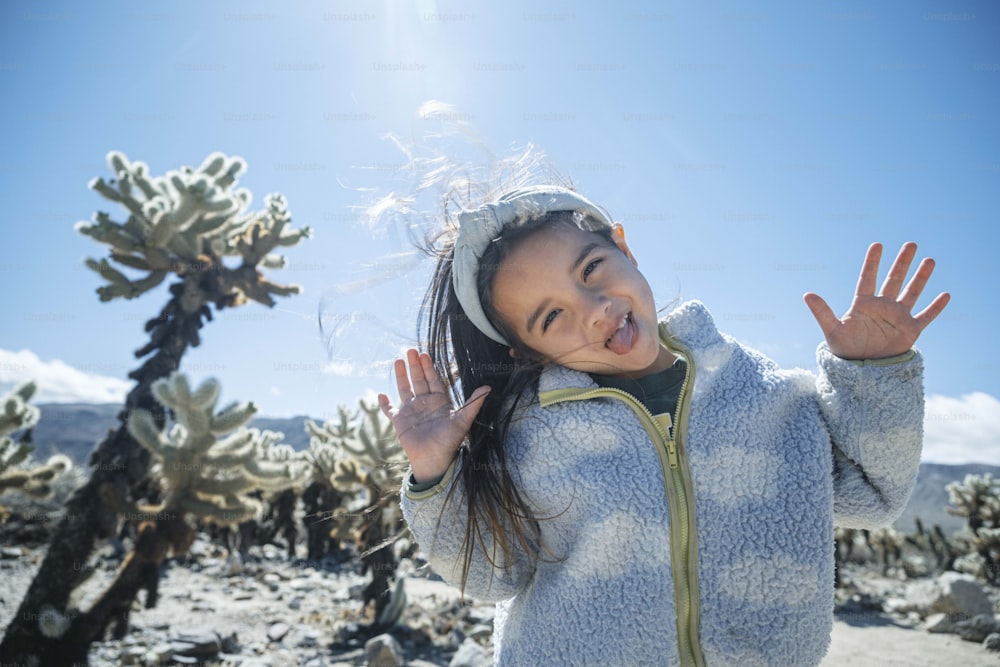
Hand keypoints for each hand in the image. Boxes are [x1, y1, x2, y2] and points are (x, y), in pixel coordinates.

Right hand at [377, 348, 490, 482]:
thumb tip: (488, 388)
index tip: (425, 354)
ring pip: (405, 389)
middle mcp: (425, 403)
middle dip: (415, 365)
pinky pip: (391, 410)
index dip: (429, 367)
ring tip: (398, 361)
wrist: (435, 459)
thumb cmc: (450, 441)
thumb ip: (474, 403)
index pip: (433, 380)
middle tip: (411, 350)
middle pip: (419, 380)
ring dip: (401, 376)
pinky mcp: (401, 422)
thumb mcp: (463, 420)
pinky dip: (385, 404)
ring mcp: (412, 411)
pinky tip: (381, 394)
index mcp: (439, 401)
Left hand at [803, 242, 949, 359]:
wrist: (861, 370)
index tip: (877, 244)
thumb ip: (822, 311)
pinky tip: (945, 295)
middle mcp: (882, 306)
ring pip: (912, 292)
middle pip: (894, 279)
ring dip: (921, 277)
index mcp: (863, 304)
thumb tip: (807, 294)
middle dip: (902, 262)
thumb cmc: (844, 349)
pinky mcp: (910, 330)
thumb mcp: (832, 330)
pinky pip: (926, 316)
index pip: (868, 277)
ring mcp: (897, 317)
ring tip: (930, 260)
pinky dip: (935, 307)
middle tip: (911, 244)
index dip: (872, 261)